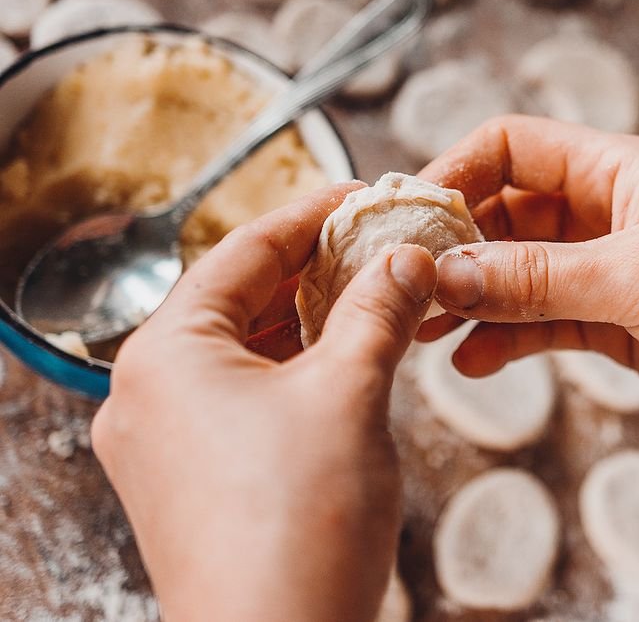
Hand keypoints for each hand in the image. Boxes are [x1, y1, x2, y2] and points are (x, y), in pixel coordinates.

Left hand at [92, 184, 436, 621]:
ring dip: (309, 323)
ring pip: (243, 352)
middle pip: (238, 300)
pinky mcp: (189, 481)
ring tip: (376, 298)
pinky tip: (348, 362)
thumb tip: (406, 258)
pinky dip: (295, 372)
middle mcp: (147, 391)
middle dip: (315, 271)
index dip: (311, 215)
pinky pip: (242, 399)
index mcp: (165, 353)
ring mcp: (163, 441)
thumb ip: (378, 311)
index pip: (242, 251)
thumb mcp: (349, 393)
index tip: (363, 197)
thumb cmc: (299, 525)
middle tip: (381, 247)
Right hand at [417, 116, 638, 461]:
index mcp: (625, 171)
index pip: (517, 146)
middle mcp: (616, 214)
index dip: (459, 172)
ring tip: (426, 329)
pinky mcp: (625, 326)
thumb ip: (539, 278)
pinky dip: (510, 339)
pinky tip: (475, 360)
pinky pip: (548, 323)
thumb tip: (448, 271)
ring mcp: (619, 272)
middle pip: (511, 211)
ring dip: (476, 296)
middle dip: (457, 245)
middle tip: (405, 283)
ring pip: (524, 274)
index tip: (410, 215)